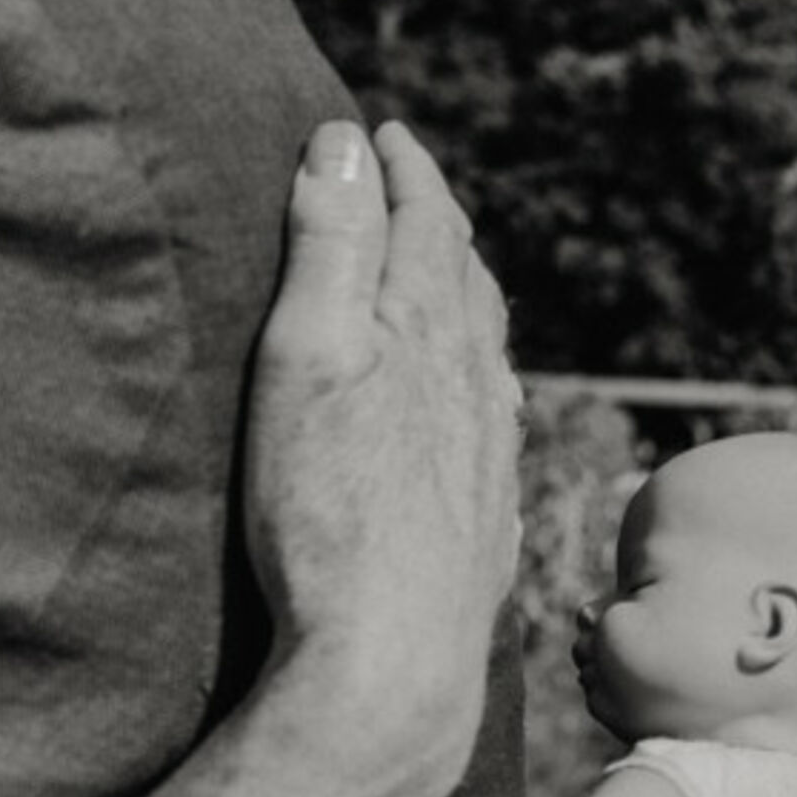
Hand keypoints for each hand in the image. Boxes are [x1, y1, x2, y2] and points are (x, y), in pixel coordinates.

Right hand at [241, 122, 518, 796]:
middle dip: (438, 225)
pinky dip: (476, 391)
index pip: (426, 225)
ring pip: (486, 357)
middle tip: (414, 189)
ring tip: (448, 286)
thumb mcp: (306, 358)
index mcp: (428, 334)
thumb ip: (329, 246)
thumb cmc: (328, 513)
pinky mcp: (480, 526)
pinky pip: (490, 430)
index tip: (385, 132)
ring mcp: (486, 459)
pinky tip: (474, 414)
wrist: (388, 663)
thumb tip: (346, 143)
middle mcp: (474, 388)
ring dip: (465, 306)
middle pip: (466, 283)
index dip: (405, 172)